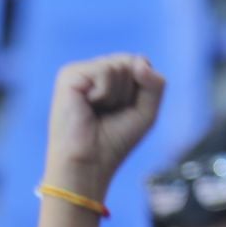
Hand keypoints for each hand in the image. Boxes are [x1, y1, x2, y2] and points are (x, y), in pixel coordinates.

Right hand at [44, 54, 165, 195]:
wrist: (88, 165)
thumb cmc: (113, 143)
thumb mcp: (147, 112)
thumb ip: (155, 83)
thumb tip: (140, 61)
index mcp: (107, 79)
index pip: (139, 63)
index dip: (141, 89)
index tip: (123, 112)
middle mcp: (92, 72)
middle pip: (130, 61)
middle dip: (129, 93)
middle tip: (109, 114)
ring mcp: (79, 72)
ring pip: (119, 65)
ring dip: (116, 96)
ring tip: (97, 113)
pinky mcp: (69, 75)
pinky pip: (104, 70)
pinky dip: (104, 93)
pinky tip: (88, 106)